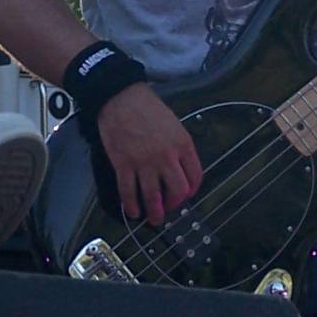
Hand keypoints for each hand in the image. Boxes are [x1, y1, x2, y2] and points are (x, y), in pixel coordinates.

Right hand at [96, 83, 203, 226]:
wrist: (121, 98)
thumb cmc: (146, 107)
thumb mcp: (173, 124)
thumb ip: (179, 146)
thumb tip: (179, 167)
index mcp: (182, 145)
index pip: (195, 177)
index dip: (192, 191)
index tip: (186, 195)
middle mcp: (166, 157)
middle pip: (177, 192)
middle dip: (174, 204)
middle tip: (169, 208)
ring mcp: (144, 163)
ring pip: (153, 197)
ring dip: (154, 212)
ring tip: (154, 218)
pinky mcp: (124, 165)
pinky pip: (129, 192)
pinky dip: (131, 205)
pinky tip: (133, 211)